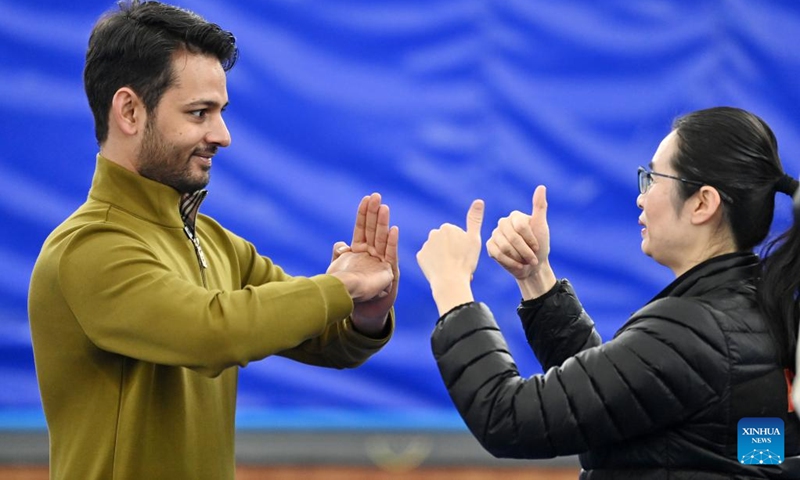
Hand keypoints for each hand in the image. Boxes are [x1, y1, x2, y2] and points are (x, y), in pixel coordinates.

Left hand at [330, 193, 399, 335]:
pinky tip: (393, 229)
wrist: (351, 306)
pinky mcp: (387, 272)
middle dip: (374, 213)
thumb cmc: (342, 287)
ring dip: (382, 222)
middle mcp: (370, 253)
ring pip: (381, 238)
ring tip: (384, 207)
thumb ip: (339, 253)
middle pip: (372, 229)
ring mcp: (379, 261)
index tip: (366, 198)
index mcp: (358, 250)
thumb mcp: (337, 267)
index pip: (361, 228)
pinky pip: (390, 254)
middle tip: (376, 196)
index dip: (363, 214)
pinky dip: (391, 242)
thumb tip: (342, 244)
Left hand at [416, 199, 483, 315]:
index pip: (457, 236)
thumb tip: (479, 200)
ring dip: (443, 257)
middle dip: (451, 250)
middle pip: (446, 242)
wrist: (450, 282)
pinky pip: (429, 259)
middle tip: (458, 263)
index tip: (464, 256)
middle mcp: (434, 233)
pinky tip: (440, 271)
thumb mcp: (474, 239)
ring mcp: (426, 245)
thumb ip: (475, 219)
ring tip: (450, 269)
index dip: (462, 247)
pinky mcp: (420, 257)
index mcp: (448, 227)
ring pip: (437, 250)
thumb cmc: (465, 261)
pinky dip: (434, 264)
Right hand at [486, 185, 555, 297]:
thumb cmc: (539, 246)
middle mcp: (503, 223)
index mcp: (515, 216)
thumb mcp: (542, 227)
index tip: (537, 247)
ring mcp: (495, 234)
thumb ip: (539, 207)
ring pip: (504, 247)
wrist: (532, 267)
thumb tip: (541, 187)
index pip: (520, 226)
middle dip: (525, 251)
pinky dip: (510, 262)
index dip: (530, 239)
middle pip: (512, 238)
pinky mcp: (490, 246)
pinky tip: (517, 265)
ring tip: (525, 261)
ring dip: (518, 258)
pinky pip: (497, 254)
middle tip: (532, 259)